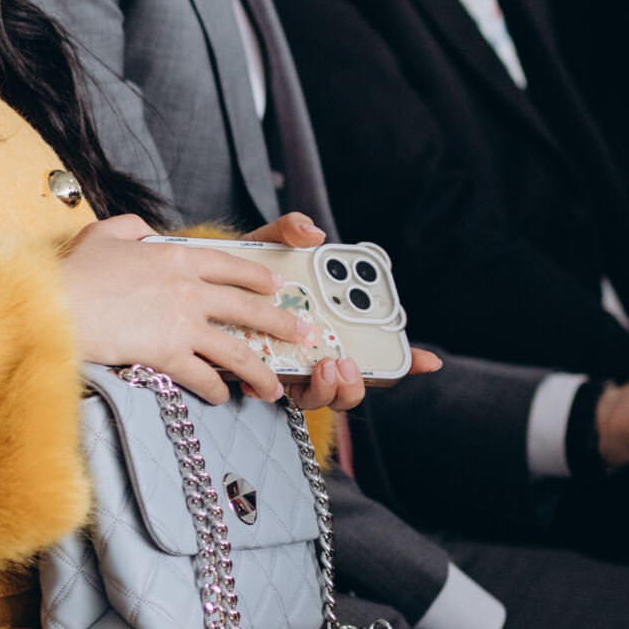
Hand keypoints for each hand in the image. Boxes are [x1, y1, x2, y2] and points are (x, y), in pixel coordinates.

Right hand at [63, 214, 314, 403]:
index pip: (229, 265)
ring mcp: (181, 323)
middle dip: (279, 322)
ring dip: (260, 370)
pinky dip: (215, 390)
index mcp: (175, 257)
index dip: (256, 276)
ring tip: (274, 387)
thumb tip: (144, 231)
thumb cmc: (72, 271)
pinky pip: (202, 377)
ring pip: (236, 350)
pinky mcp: (167, 354)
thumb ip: (130, 228)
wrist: (55, 304)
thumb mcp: (103, 233)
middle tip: (300, 333)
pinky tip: (222, 397)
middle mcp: (188, 289)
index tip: (274, 285)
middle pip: (247, 307)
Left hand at [243, 209, 440, 408]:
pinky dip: (274, 391)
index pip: (377, 346)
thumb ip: (289, 232)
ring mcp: (292, 370)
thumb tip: (313, 232)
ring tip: (323, 367)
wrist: (200, 288)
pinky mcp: (260, 379)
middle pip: (354, 381)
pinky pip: (275, 396)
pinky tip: (268, 380)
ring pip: (323, 396)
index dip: (409, 359)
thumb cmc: (243, 272)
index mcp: (332, 324)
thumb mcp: (267, 246)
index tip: (428, 361)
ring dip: (330, 389)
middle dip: (361, 380)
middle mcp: (318, 352)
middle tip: (349, 361)